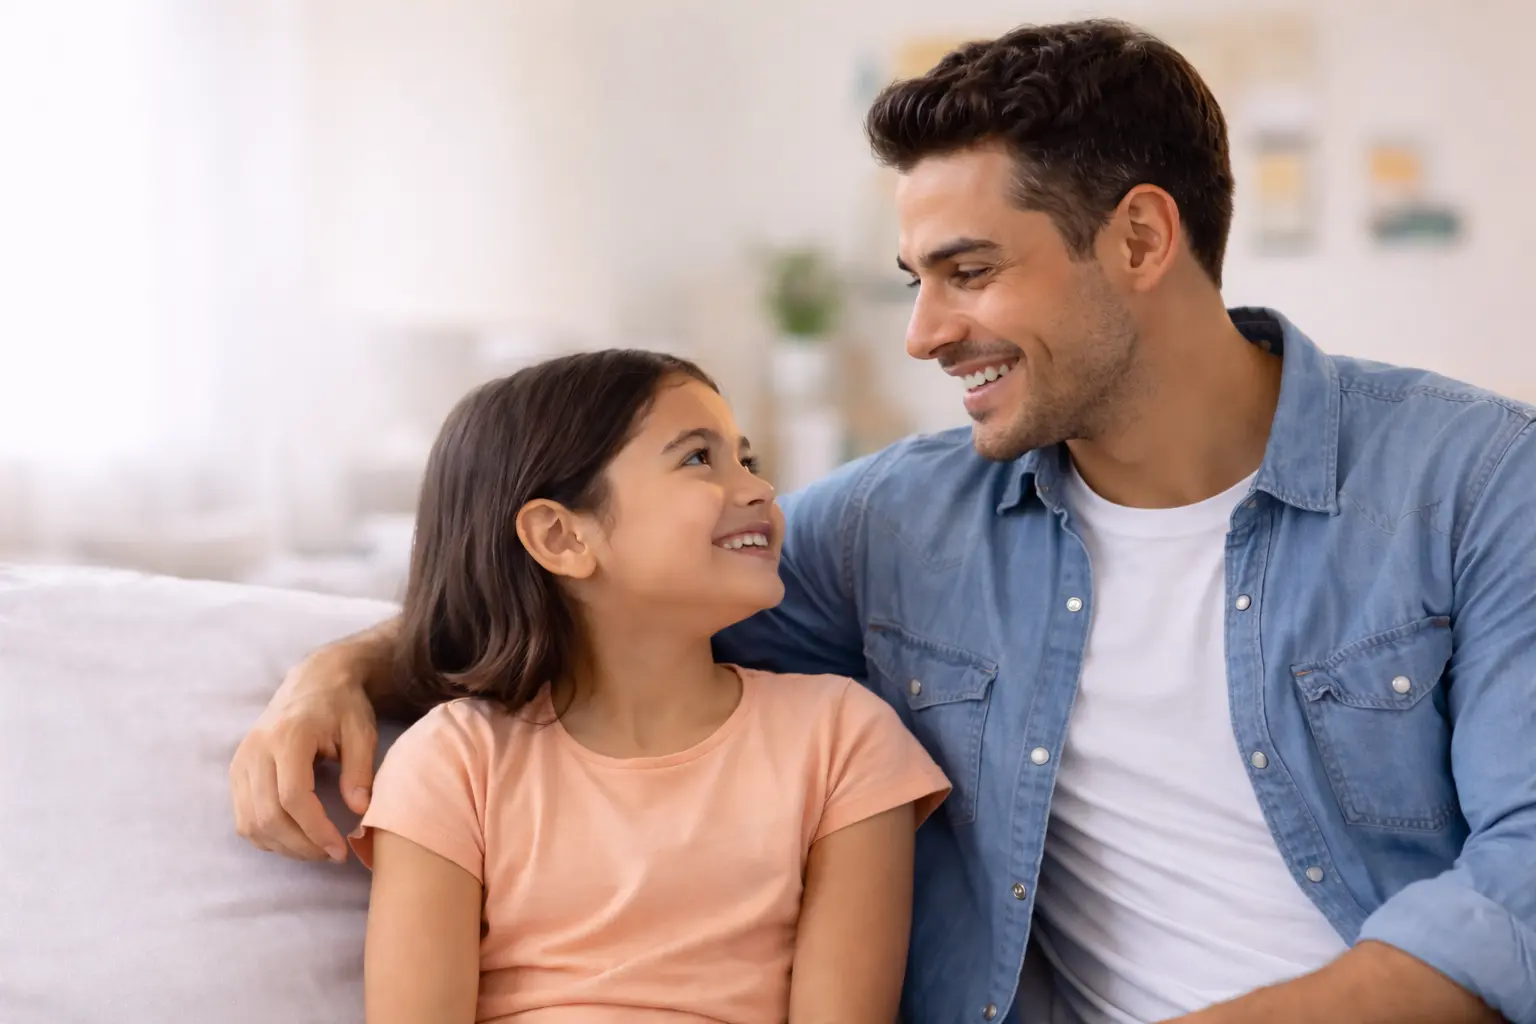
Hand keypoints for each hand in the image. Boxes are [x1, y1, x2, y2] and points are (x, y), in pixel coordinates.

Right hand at [230, 644, 378, 861]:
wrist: (314, 681)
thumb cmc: (342, 706)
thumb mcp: (361, 731)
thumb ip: (360, 769)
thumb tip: (359, 810)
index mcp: (289, 736)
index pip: (293, 796)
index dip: (315, 830)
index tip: (340, 848)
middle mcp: (257, 750)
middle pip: (267, 815)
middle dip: (300, 845)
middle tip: (331, 854)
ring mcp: (242, 761)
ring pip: (250, 822)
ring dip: (282, 845)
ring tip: (316, 849)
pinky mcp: (237, 771)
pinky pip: (242, 817)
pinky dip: (265, 836)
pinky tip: (294, 838)